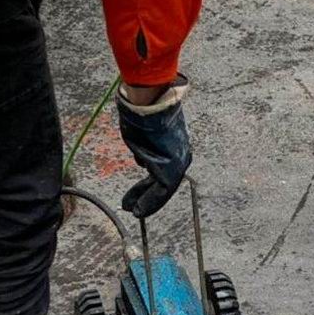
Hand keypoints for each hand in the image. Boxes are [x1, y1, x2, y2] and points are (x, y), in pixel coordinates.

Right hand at [116, 75, 191, 217]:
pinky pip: (161, 192)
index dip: (149, 186)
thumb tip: (142, 161)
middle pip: (164, 183)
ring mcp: (177, 163)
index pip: (163, 172)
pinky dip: (149, 202)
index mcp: (174, 147)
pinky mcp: (171, 169)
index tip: (137, 195)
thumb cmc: (144, 113)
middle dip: (147, 197)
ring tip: (134, 210)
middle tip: (134, 208)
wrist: (150, 104)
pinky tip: (138, 209)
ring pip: (162, 189)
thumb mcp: (144, 134)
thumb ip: (145, 150)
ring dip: (146, 201)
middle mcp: (179, 156)